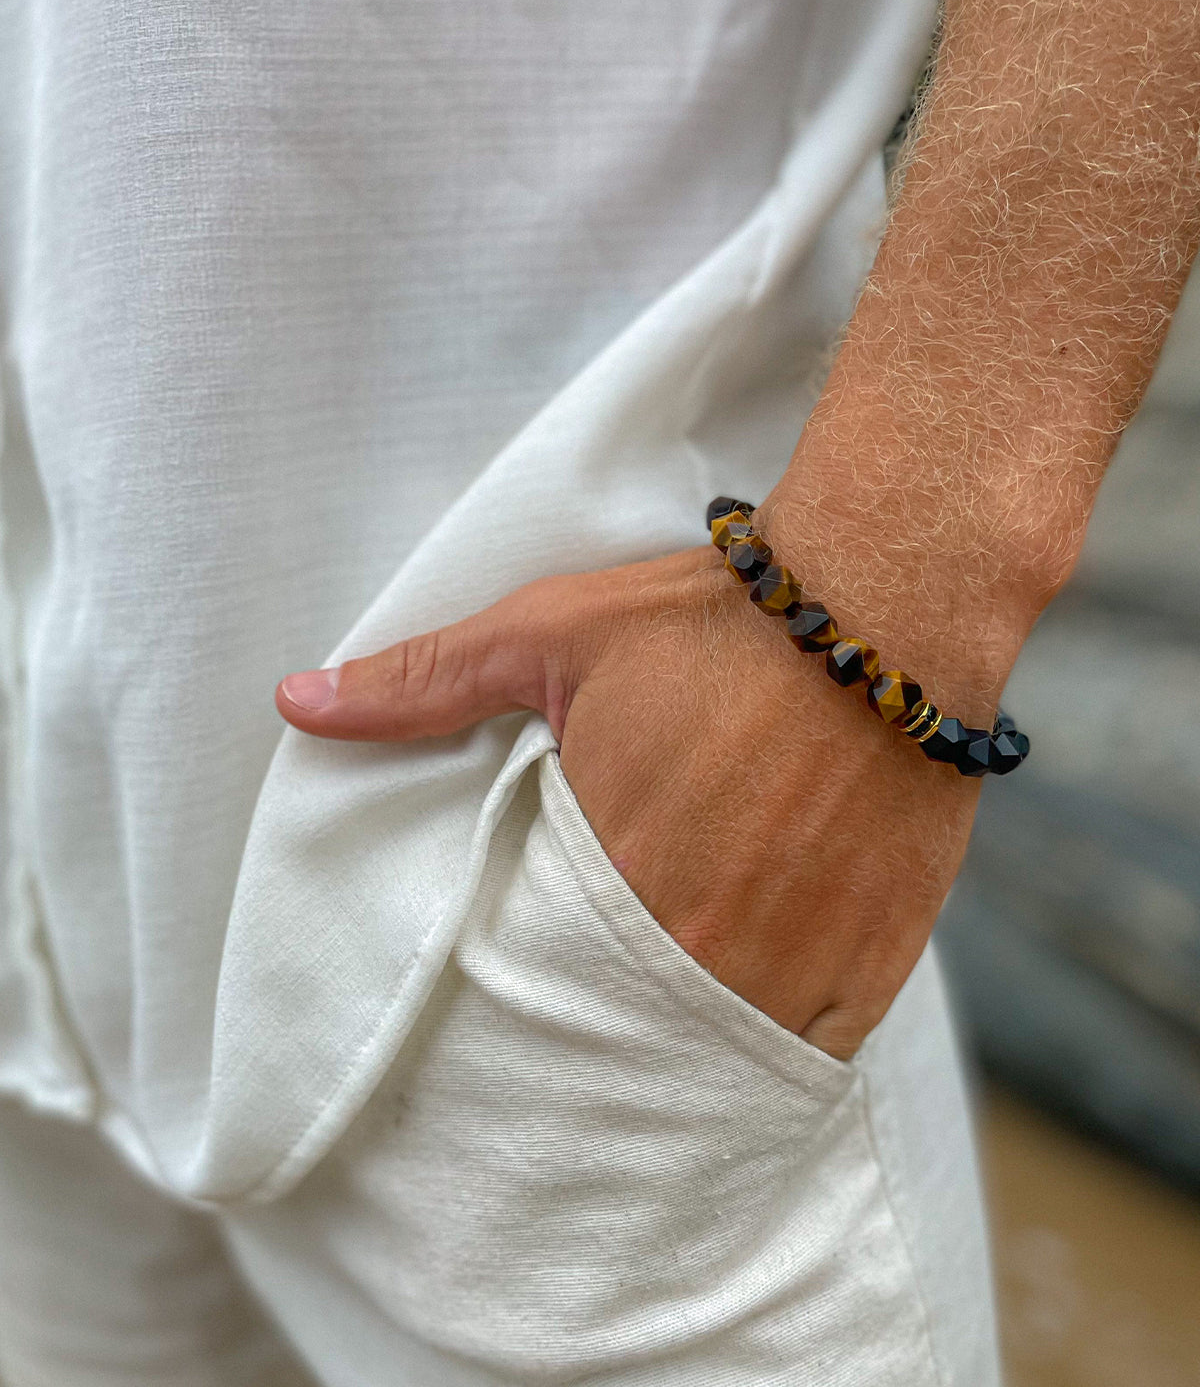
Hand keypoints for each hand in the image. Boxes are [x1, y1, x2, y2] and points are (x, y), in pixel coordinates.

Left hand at [276, 544, 992, 1058]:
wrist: (885, 606)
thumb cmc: (711, 621)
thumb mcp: (552, 636)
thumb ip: (425, 683)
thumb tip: (296, 703)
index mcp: (608, 878)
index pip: (535, 985)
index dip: (524, 986)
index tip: (523, 980)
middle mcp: (702, 945)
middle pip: (623, 1030)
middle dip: (599, 1021)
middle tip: (589, 1008)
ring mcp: (795, 964)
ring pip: (714, 1053)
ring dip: (683, 1041)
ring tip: (663, 1015)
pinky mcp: (876, 963)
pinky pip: (810, 1050)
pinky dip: (774, 1041)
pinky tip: (751, 1005)